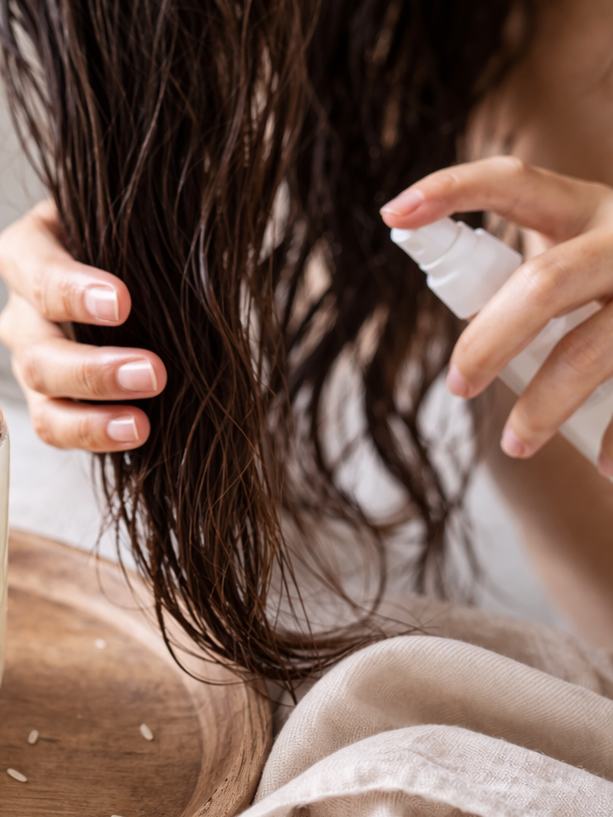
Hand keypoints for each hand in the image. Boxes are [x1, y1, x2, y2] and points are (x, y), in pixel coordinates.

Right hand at [0, 200, 164, 450]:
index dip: (72, 291)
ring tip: (141, 423)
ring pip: (41, 397)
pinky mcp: (49, 396)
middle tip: (152, 373)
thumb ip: (149, 226)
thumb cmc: (134, 233)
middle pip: (36, 350)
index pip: (35, 272)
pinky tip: (137, 433)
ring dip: (91, 415)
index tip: (123, 302)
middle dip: (93, 368)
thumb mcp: (135, 215)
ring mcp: (31, 356)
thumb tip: (201, 244)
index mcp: (29, 249)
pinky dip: (94, 434)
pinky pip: (56, 425)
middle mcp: (21, 308)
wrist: (140, 266)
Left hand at [380, 156, 612, 472]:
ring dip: (544, 406)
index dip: (453, 187)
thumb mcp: (588, 252)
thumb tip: (436, 278)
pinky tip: (606, 466)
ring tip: (513, 445)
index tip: (392, 211)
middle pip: (544, 284)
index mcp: (590, 208)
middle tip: (456, 384)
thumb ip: (530, 272)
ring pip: (591, 351)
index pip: (515, 182)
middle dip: (489, 340)